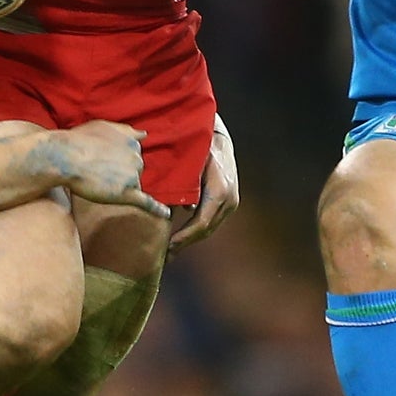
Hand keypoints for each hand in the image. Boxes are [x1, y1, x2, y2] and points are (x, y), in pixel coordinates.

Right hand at [52, 121, 169, 218]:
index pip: (132, 156)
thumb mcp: (104, 126)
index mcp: (132, 142)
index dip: (118, 161)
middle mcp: (137, 157)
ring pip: (132, 186)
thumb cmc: (79, 140)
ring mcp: (133, 176)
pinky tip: (165, 214)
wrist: (65, 156)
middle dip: (119, 174)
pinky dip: (157, 209)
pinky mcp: (127, 193)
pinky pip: (146, 202)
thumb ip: (126, 130)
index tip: (106, 162)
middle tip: (96, 171)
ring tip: (97, 182)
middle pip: (134, 171)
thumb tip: (145, 133)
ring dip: (119, 187)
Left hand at [168, 115, 238, 254]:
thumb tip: (168, 209)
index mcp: (219, 191)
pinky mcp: (228, 203)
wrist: (218, 140)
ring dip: (189, 240)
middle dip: (184, 243)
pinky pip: (210, 222)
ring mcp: (231, 202)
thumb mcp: (187, 164)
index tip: (168, 246)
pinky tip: (180, 239)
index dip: (184, 237)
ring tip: (170, 251)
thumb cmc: (198, 149)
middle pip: (205, 230)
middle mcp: (229, 200)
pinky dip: (195, 232)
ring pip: (209, 229)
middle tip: (165, 256)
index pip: (201, 223)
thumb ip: (180, 186)